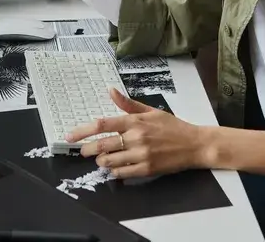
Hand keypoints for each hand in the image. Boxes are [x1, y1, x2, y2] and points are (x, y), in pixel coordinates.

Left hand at [66, 88, 210, 178]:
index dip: (83, 131)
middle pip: (102, 145)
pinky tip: (115, 167)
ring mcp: (141, 154)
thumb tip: (111, 91)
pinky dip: (114, 171)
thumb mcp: (151, 111)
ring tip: (102, 158)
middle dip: (88, 149)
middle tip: (84, 151)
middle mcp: (136, 137)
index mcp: (135, 121)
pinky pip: (121, 173)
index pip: (102, 125)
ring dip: (101, 161)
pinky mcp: (146, 169)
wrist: (194, 144)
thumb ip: (128, 104)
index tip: (71, 136)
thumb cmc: (172, 126)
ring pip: (109, 161)